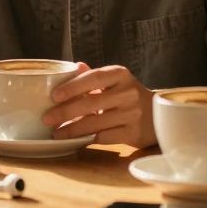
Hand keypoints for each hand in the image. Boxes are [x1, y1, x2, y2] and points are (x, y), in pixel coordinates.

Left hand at [42, 63, 156, 146]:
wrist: (159, 114)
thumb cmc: (129, 95)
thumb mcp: (115, 80)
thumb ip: (94, 76)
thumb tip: (74, 67)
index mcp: (121, 74)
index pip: (93, 78)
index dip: (72, 87)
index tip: (54, 95)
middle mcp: (128, 93)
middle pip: (91, 103)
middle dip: (66, 112)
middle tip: (47, 118)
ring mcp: (132, 114)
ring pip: (95, 124)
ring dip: (72, 130)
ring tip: (55, 133)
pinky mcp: (133, 133)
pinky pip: (104, 138)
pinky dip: (87, 139)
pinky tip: (75, 140)